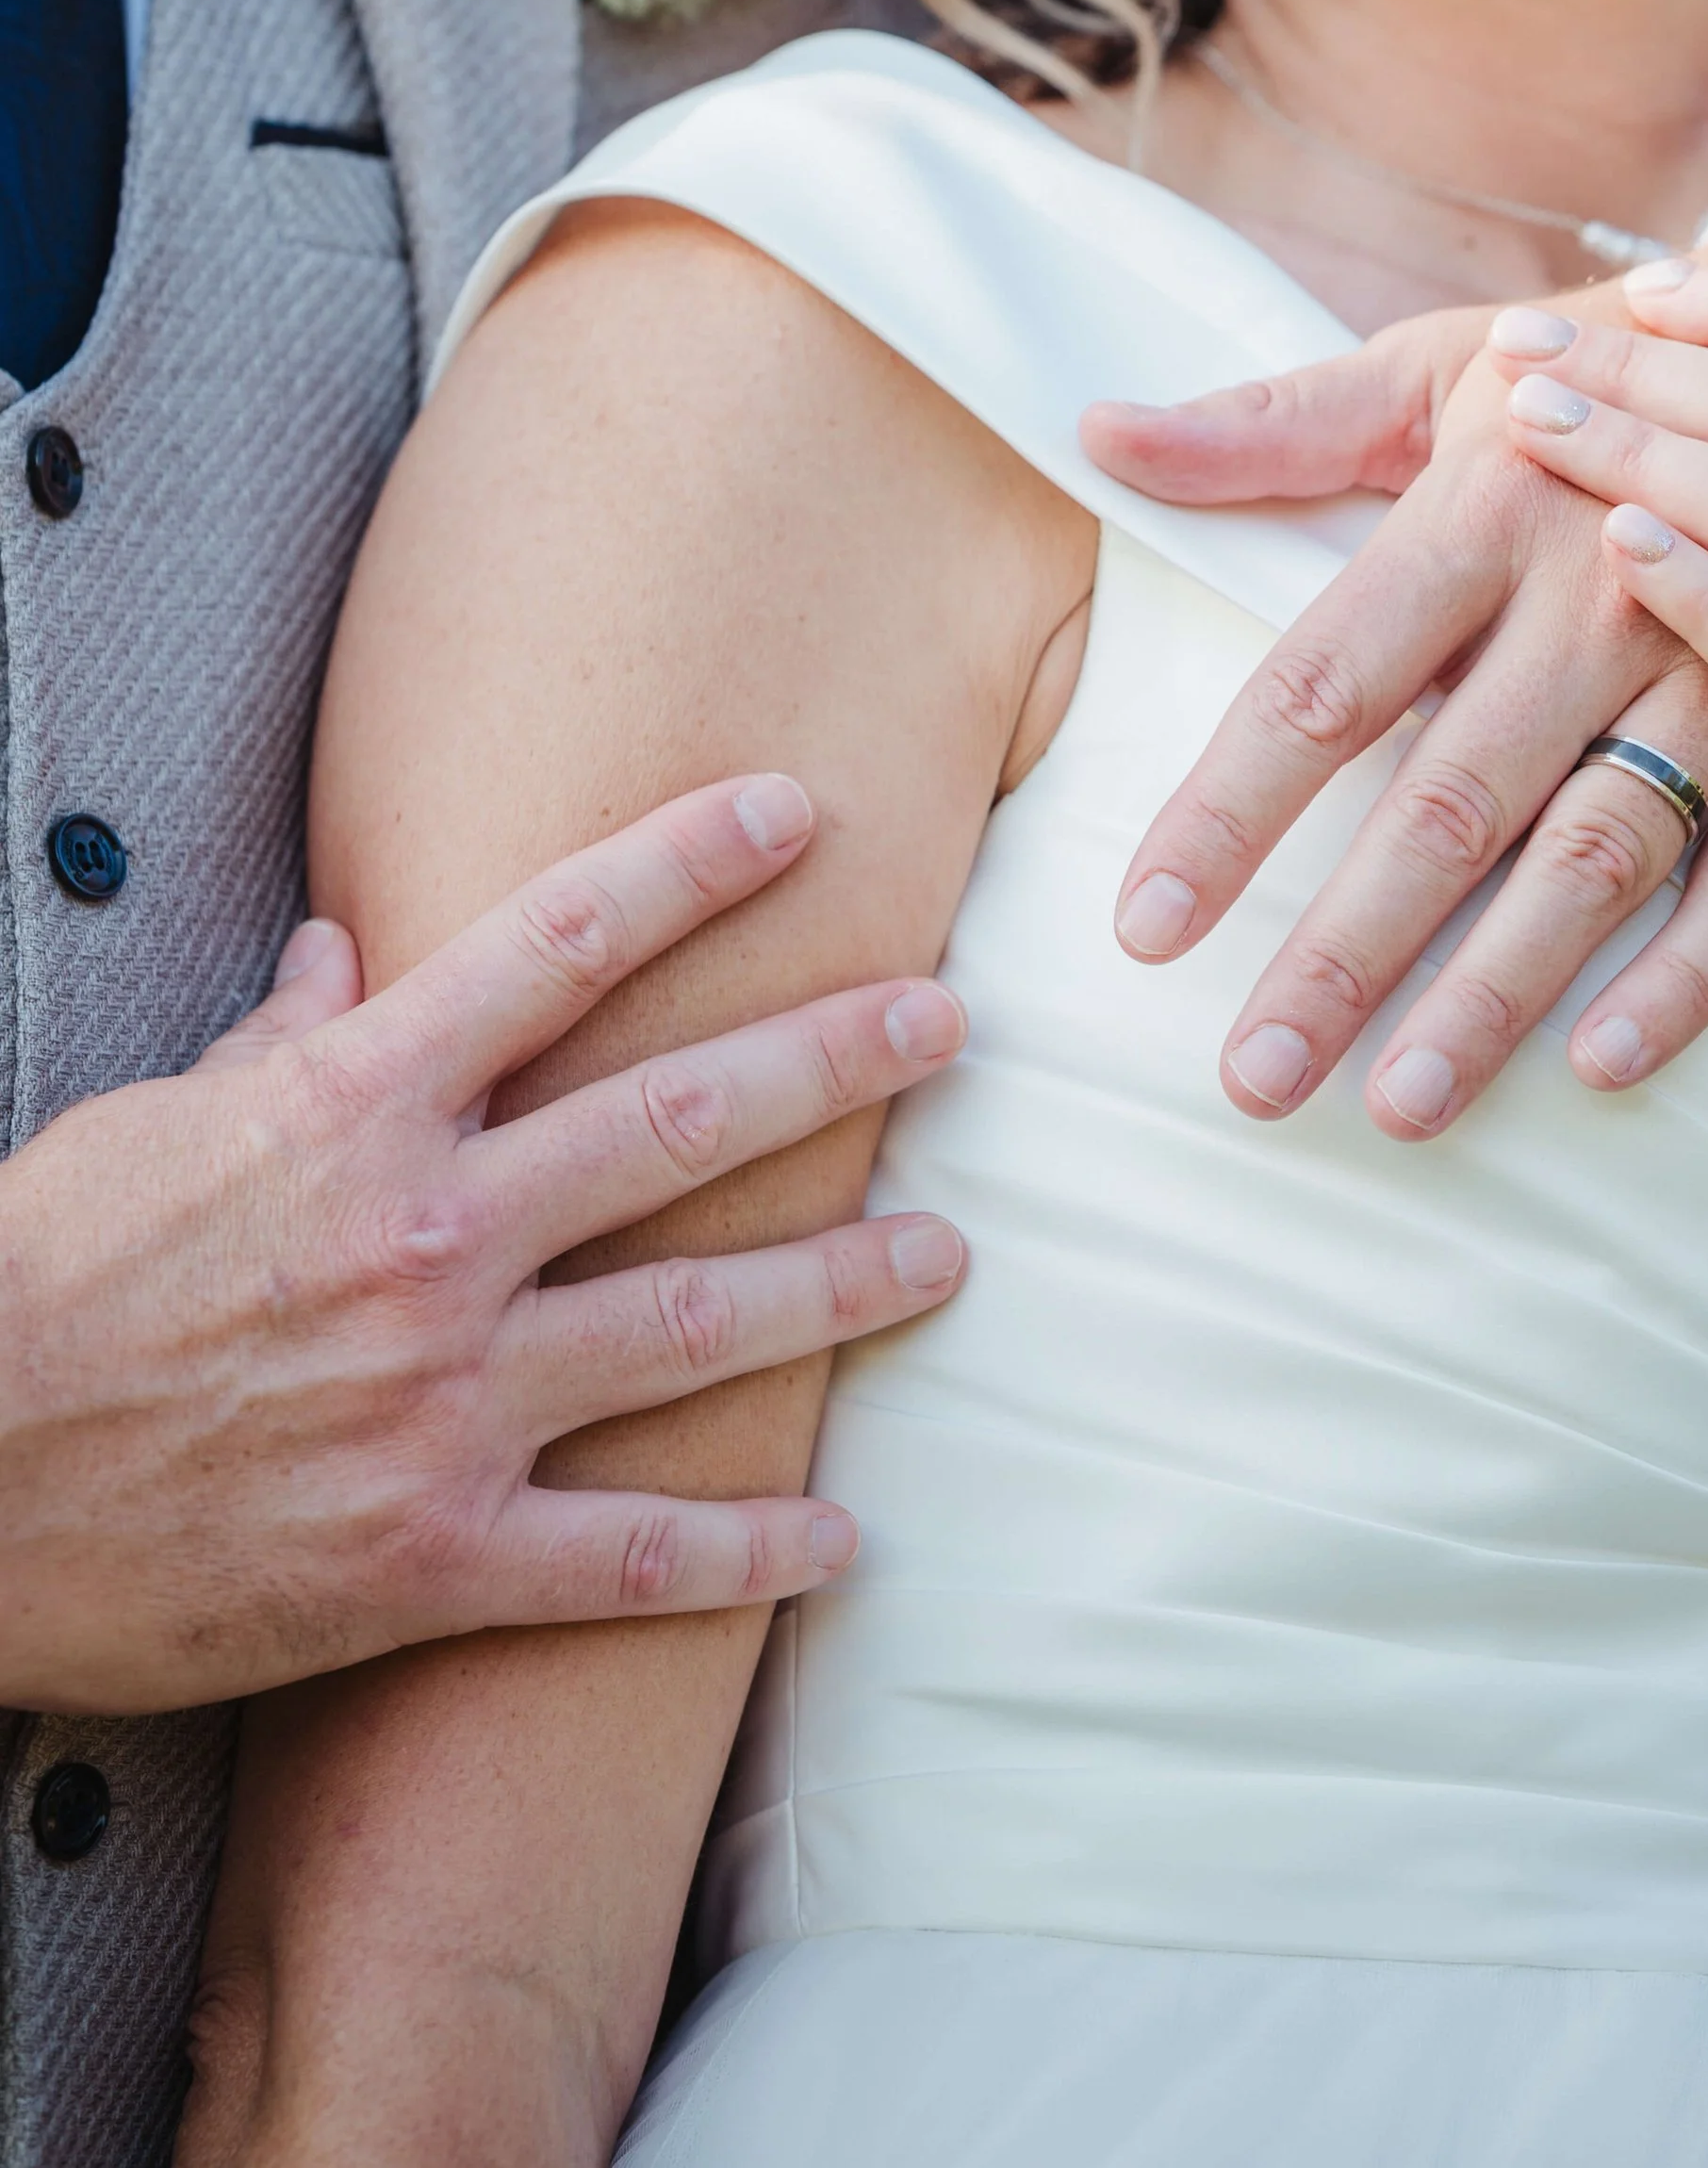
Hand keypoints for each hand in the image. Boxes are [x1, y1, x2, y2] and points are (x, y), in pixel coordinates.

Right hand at [0, 775, 968, 1714]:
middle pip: (678, 1120)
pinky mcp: (430, 1557)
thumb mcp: (142, 1127)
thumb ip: (270, 1042)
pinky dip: (743, 1553)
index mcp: (355, 1108)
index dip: (692, 863)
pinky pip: (625, 1562)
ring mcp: (442, 1401)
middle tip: (950, 1020)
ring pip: (692, 1328)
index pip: (559, 944)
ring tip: (945, 1254)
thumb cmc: (29, 1286)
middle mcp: (429, 1237)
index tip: (800, 810)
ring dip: (838, 1285)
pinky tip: (842, 1538)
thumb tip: (345, 952)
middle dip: (834, 1059)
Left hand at [1084, 281, 1707, 1133]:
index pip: (1326, 679)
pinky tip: (1605, 1067)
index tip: (1144, 928)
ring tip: (1400, 1105)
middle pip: (1450, 796)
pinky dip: (1693, 973)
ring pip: (1597, 852)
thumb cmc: (1592, 376)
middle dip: (1346, 949)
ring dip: (1497, 989)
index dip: (1231, 810)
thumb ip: (1270, 427)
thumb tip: (1099, 433)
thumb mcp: (1434, 371)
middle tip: (1254, 1077)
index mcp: (1489, 504)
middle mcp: (1606, 593)